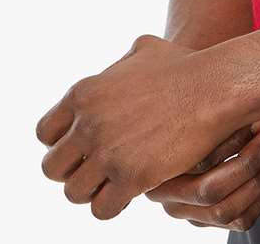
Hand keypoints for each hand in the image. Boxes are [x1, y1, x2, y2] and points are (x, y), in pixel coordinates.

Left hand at [36, 32, 255, 218]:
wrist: (214, 88)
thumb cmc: (185, 66)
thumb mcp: (144, 49)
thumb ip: (118, 64)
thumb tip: (115, 71)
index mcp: (84, 93)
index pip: (45, 134)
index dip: (63, 143)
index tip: (83, 147)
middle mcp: (88, 124)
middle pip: (52, 169)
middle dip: (73, 171)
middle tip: (98, 169)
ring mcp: (107, 152)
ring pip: (73, 193)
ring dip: (93, 191)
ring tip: (115, 183)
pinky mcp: (131, 177)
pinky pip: (101, 210)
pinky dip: (113, 206)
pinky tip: (131, 192)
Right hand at [145, 121, 259, 229]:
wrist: (175, 154)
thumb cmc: (188, 131)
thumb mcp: (195, 122)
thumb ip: (221, 122)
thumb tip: (257, 119)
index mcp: (160, 168)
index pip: (196, 162)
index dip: (233, 143)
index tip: (257, 124)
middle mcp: (170, 198)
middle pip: (211, 191)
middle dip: (249, 163)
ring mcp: (190, 213)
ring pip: (227, 211)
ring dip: (259, 180)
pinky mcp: (209, 221)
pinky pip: (240, 221)